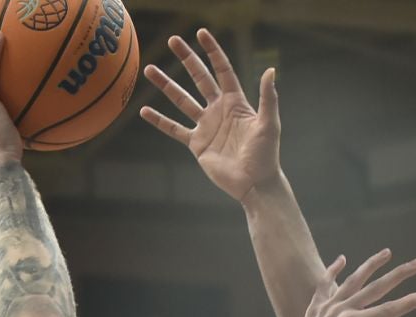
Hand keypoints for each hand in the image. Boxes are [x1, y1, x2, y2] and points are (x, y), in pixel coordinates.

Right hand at [140, 29, 280, 203]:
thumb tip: (270, 71)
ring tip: (150, 70)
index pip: (222, 70)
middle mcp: (218, 110)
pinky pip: (174, 129)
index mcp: (235, 102)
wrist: (254, 183)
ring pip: (182, 100)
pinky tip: (145, 111)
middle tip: (172, 41)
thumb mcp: (269, 124)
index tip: (201, 34)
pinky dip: (160, 121)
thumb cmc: (266, 154)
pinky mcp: (196, 144)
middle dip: (187, 59)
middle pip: (199, 78)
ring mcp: (206, 126)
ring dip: (166, 85)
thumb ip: (268, 98)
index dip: (213, 52)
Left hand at [275, 250, 415, 316]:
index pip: (390, 310)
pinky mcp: (315, 309)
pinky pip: (324, 285)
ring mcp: (328, 307)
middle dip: (399, 275)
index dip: (412, 302)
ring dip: (371, 265)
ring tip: (387, 252)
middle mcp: (342, 310)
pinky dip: (332, 272)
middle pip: (376, 288)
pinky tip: (342, 259)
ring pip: (353, 280)